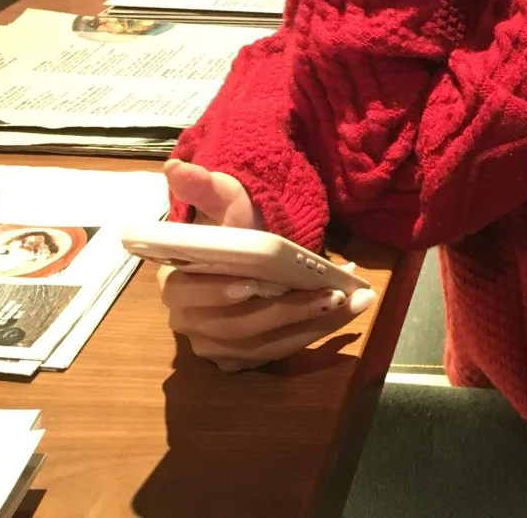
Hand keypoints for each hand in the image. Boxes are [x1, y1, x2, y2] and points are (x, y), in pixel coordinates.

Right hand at [159, 160, 370, 371]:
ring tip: (352, 302)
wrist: (250, 248)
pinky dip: (313, 334)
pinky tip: (345, 313)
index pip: (189, 294)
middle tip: (330, 294)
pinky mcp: (242, 358)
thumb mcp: (223, 199)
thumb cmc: (232, 223)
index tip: (251, 284)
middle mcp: (190, 323)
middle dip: (286, 312)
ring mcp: (215, 346)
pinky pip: (278, 352)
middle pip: (235, 328)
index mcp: (175, 283)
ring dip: (312, 325)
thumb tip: (176, 168)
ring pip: (263, 345)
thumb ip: (203, 187)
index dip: (217, 293)